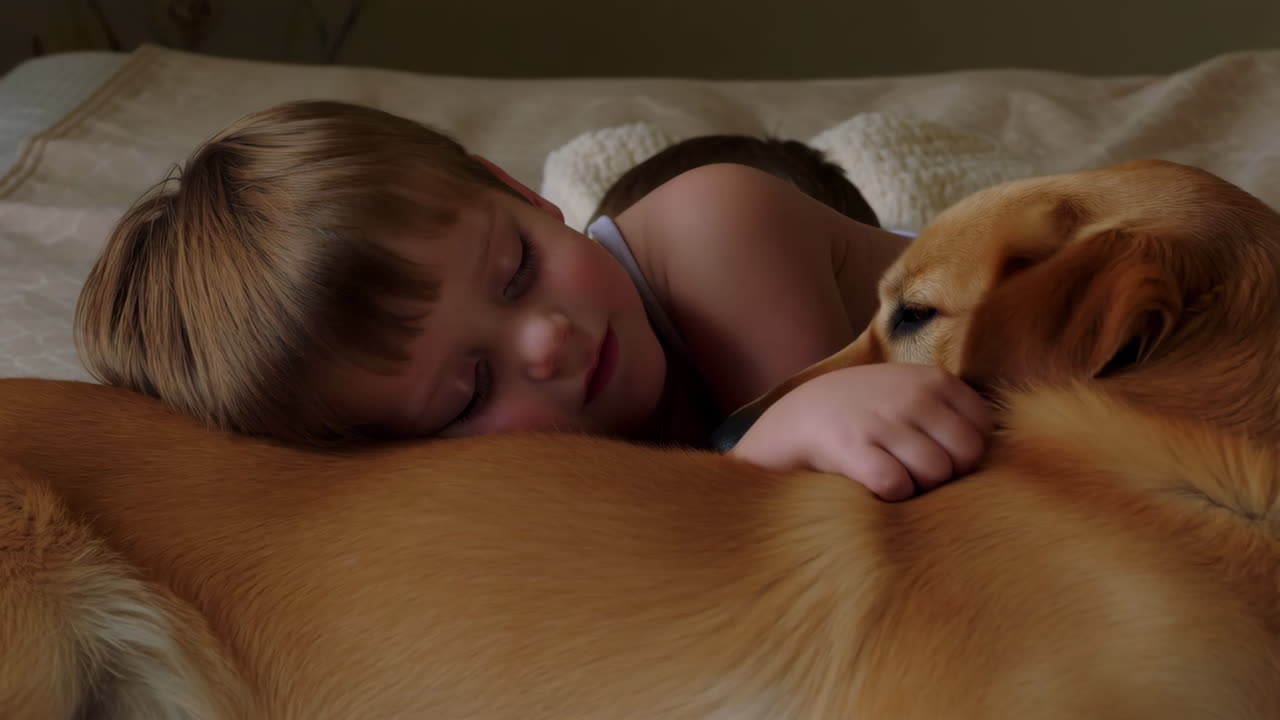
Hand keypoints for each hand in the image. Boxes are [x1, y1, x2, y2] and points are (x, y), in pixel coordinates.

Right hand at [729, 364, 992, 500]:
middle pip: (966, 458)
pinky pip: (896, 485)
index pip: (984, 432)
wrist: (793, 421)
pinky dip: (890, 496)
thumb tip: (1001, 456)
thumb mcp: (908, 395)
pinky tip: (874, 488)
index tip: (939, 461)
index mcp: (934, 382)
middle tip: (917, 477)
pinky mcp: (852, 447)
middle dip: (947, 477)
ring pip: (935, 474)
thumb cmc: (862, 417)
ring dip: (918, 489)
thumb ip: (950, 413)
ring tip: (895, 481)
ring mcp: (882, 420)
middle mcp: (912, 396)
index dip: (965, 457)